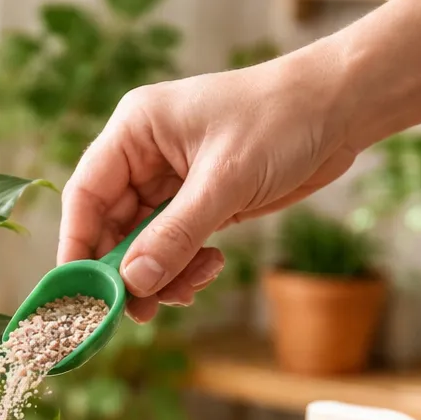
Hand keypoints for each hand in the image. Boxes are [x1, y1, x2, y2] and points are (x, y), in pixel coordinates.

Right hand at [59, 47, 360, 321]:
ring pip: (143, 243)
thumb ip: (176, 235)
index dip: (79, 245)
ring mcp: (171, 180)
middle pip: (111, 226)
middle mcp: (144, 155)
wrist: (341, 108)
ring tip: (189, 289)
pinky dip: (185, 267)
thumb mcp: (225, 180)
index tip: (81, 291)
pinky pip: (174, 246)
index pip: (86, 195)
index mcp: (135, 130)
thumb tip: (133, 283)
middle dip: (127, 270)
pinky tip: (210, 268)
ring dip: (160, 274)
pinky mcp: (199, 201)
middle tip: (140, 311)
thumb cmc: (281, 120)